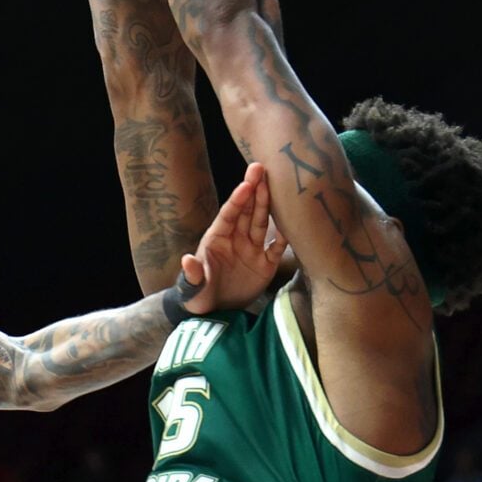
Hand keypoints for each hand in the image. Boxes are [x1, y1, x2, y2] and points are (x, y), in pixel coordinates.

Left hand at [178, 165, 287, 314]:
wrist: (215, 313)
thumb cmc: (199, 296)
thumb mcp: (192, 289)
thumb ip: (192, 275)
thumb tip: (187, 261)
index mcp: (217, 238)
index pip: (229, 215)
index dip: (238, 199)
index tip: (246, 184)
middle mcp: (236, 239)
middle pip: (247, 211)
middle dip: (254, 190)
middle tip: (261, 168)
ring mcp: (252, 249)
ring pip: (262, 222)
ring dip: (269, 205)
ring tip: (278, 185)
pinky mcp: (265, 263)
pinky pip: (278, 246)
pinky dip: (287, 234)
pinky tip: (295, 220)